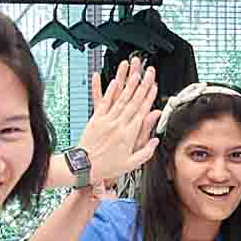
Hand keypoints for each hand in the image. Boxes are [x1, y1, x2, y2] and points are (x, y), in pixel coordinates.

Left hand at [81, 58, 161, 180]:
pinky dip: (109, 91)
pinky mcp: (95, 119)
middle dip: (143, 85)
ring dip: (128, 85)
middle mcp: (118, 125)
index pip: (142, 112)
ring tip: (135, 73)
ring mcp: (106, 120)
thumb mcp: (131, 164)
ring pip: (120, 99)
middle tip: (149, 73)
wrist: (84, 167)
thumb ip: (146, 151)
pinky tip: (114, 82)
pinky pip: (104, 102)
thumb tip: (156, 141)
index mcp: (129, 135)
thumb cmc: (106, 167)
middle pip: (133, 101)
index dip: (149, 98)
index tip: (155, 87)